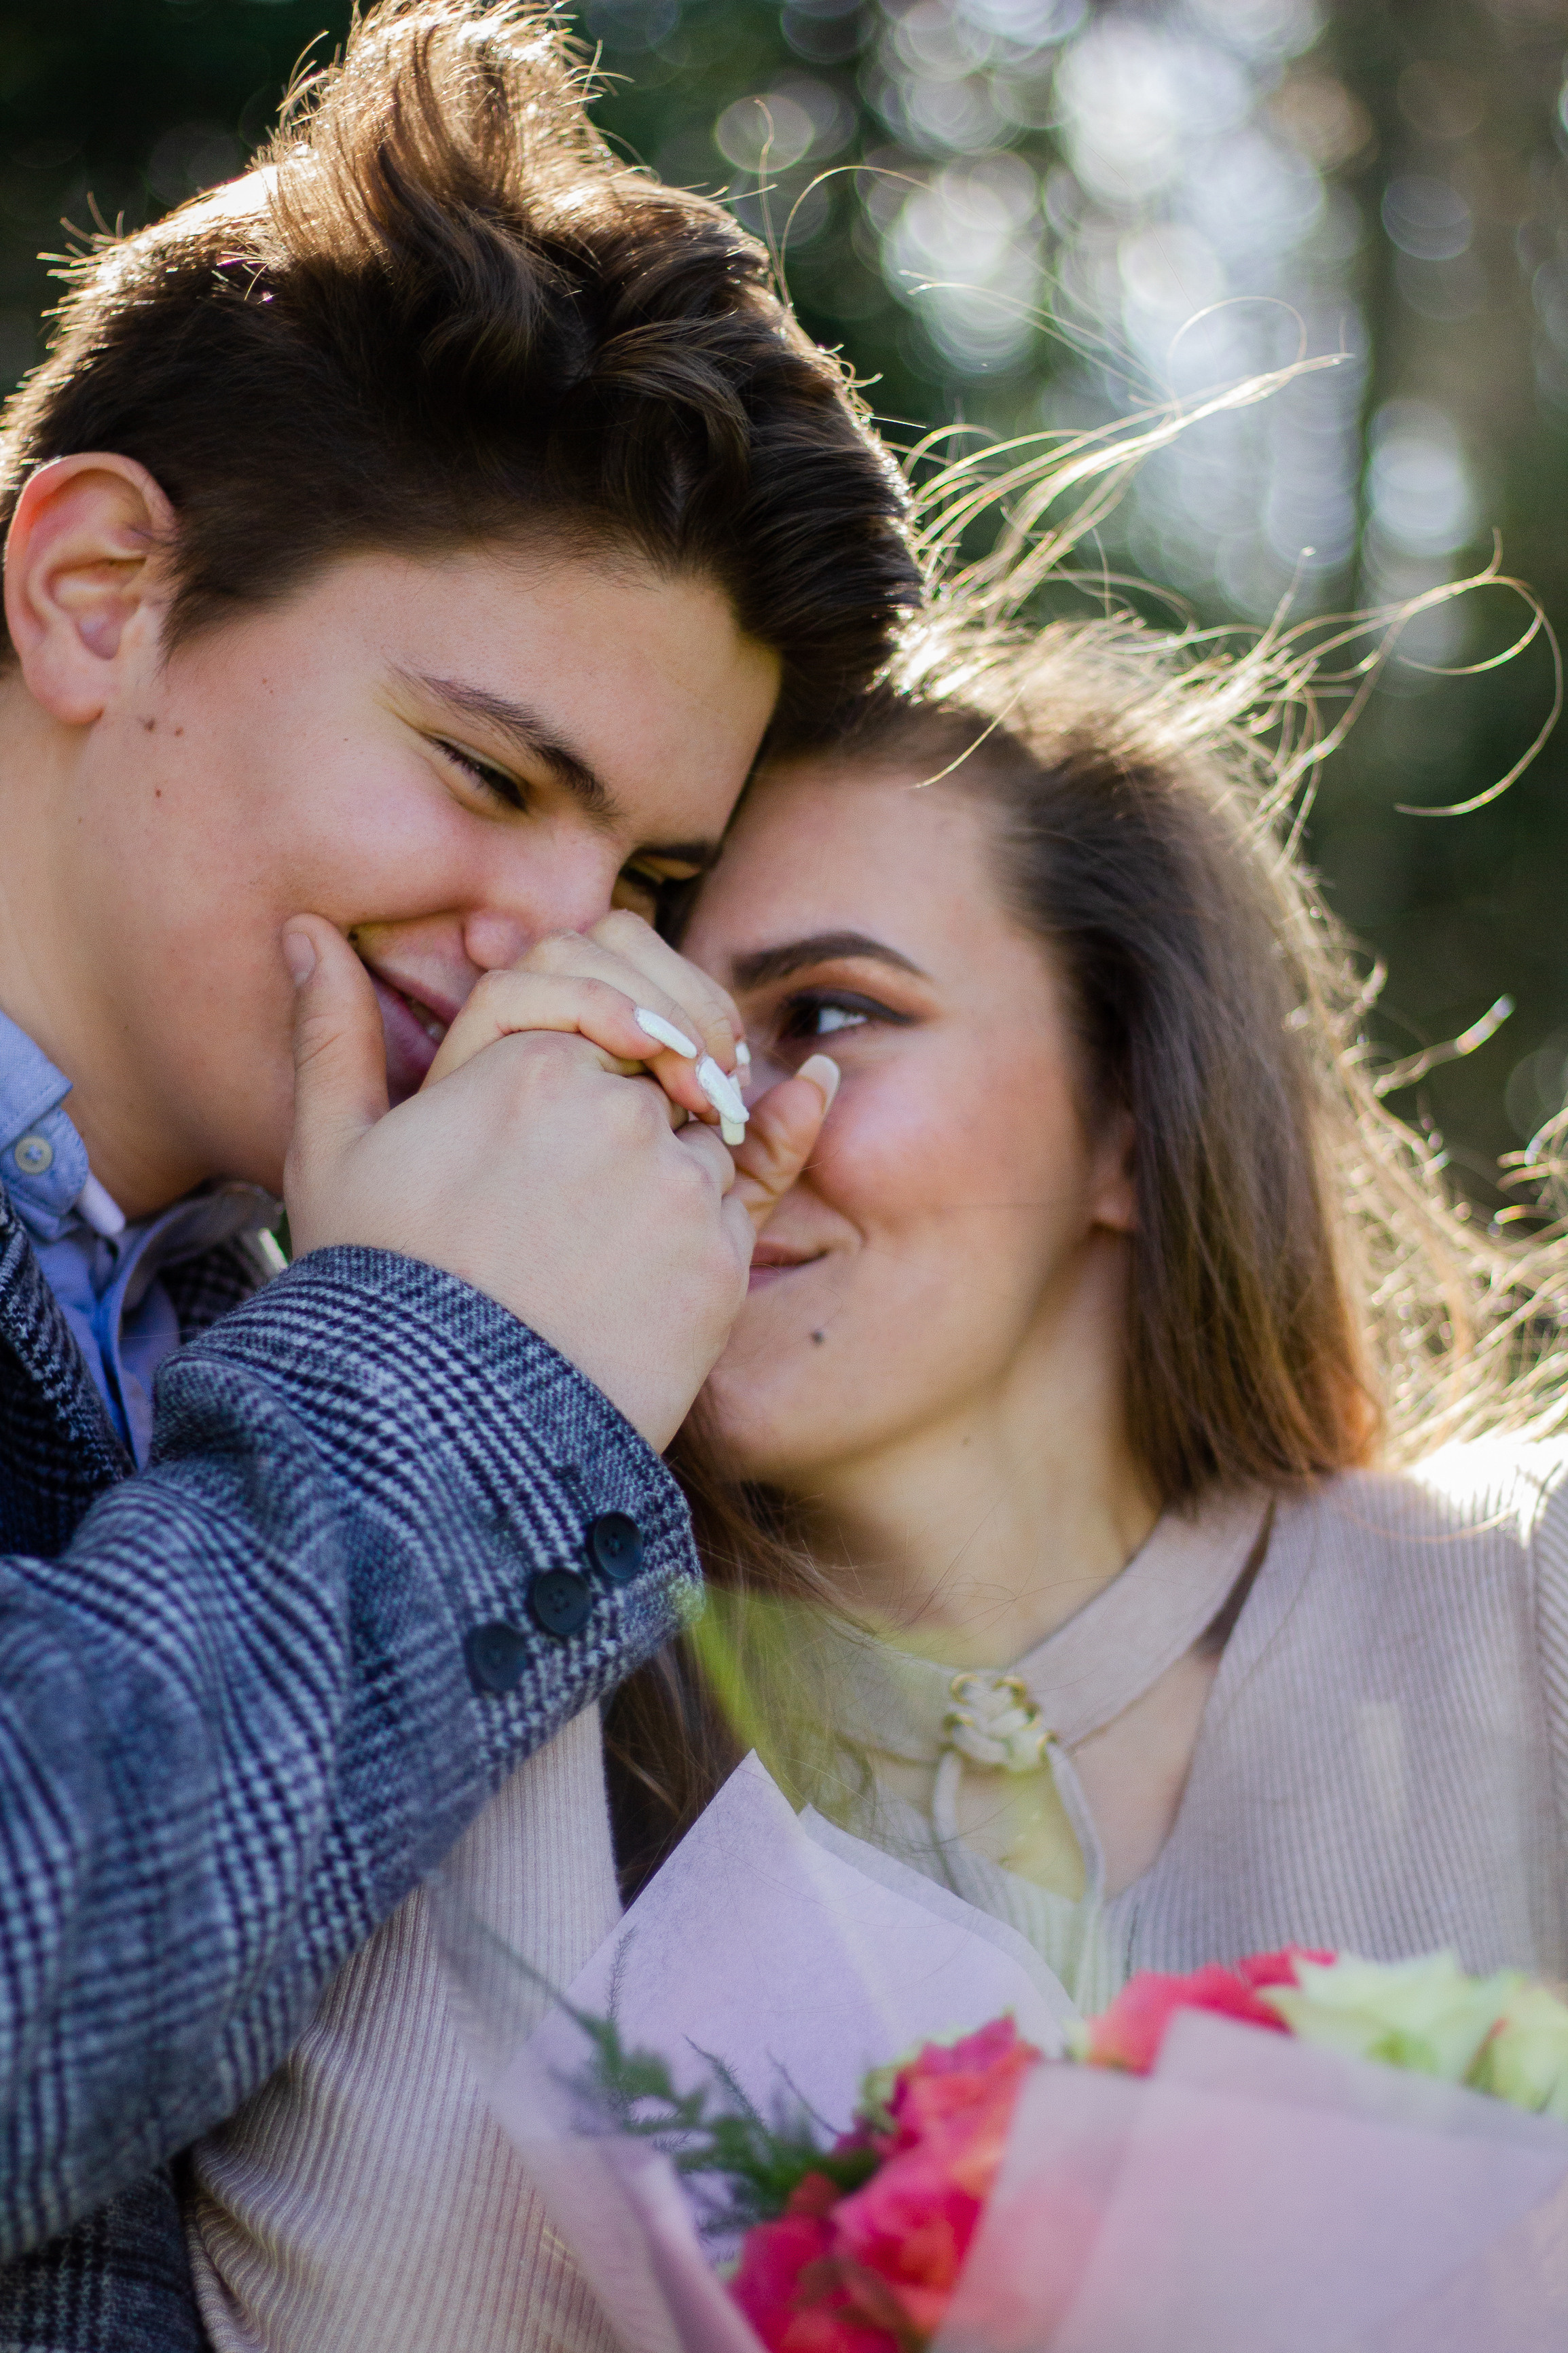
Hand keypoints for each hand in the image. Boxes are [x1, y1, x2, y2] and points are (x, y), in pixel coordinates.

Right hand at [280, 917, 833, 1446]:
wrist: (444, 1433)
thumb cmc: (379, 1289)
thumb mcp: (335, 1154)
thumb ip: (336, 1033)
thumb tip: (308, 934)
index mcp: (529, 1062)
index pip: (596, 1004)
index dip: (592, 1036)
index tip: (578, 1076)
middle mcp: (616, 1106)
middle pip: (654, 1065)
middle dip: (631, 1100)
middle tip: (577, 1178)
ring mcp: (676, 1181)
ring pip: (702, 1132)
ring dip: (667, 1165)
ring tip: (591, 1242)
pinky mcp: (722, 1255)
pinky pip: (744, 1198)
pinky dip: (713, 1211)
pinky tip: (658, 1250)